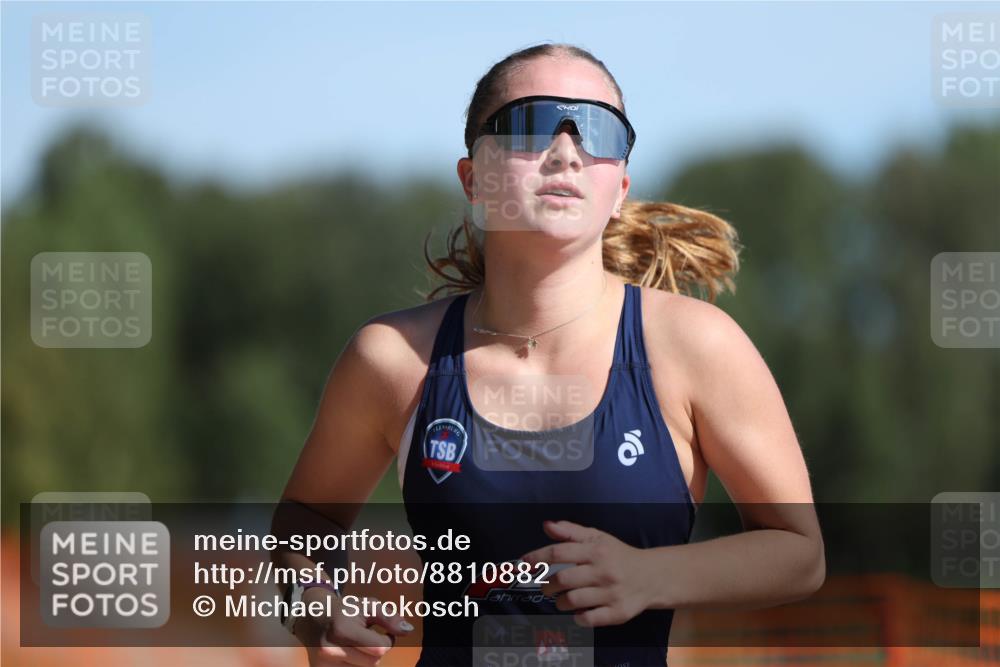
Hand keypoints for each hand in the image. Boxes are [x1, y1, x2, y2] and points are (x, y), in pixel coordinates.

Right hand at [296, 589, 413, 665]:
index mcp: (343, 630)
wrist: (312, 617)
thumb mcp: (368, 606)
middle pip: (373, 663)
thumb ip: (389, 618)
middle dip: (377, 652)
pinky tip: (350, 654)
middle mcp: (331, 650)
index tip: (385, 633)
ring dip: (365, 660)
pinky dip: (354, 665)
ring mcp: (324, 664)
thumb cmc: (345, 610)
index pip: (380, 649)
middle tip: (370, 639)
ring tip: (358, 646)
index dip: (388, 641)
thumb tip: (408, 630)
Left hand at [519, 520, 653, 627]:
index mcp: (596, 550)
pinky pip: (589, 619)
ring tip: (561, 600)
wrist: (652, 576)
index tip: (524, 564)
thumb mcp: (597, 537)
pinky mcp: (618, 613)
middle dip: (547, 586)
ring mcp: (611, 593)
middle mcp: (604, 571)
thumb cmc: (618, 555)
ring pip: (572, 601)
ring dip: (560, 603)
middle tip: (546, 587)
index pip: (560, 553)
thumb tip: (546, 525)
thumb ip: (570, 531)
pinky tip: (578, 613)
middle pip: (563, 580)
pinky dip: (578, 617)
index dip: (538, 558)